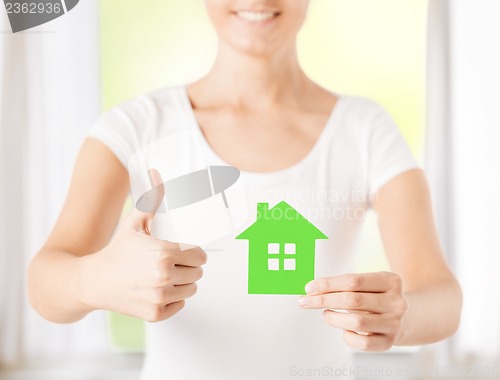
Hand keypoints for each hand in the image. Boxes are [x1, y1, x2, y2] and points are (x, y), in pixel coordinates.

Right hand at [79, 169, 206, 321]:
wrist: (92, 281)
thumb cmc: (116, 250)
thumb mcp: (134, 223)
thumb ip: (152, 199)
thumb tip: (156, 172)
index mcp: (164, 253)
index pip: (200, 255)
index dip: (193, 252)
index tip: (182, 251)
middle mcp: (164, 277)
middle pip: (198, 272)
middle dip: (188, 266)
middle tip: (170, 263)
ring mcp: (160, 297)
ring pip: (191, 289)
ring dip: (182, 282)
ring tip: (163, 275)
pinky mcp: (156, 314)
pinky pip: (180, 305)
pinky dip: (172, 299)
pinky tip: (156, 289)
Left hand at [298, 272, 407, 350]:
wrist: (403, 317)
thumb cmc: (375, 297)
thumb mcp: (367, 285)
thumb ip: (343, 285)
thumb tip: (312, 290)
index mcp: (390, 281)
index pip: (353, 280)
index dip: (327, 284)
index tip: (309, 288)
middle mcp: (396, 302)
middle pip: (352, 300)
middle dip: (324, 300)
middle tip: (306, 301)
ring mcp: (395, 323)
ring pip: (356, 322)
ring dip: (333, 318)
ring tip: (325, 315)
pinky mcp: (389, 342)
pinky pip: (362, 343)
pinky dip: (347, 336)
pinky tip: (343, 329)